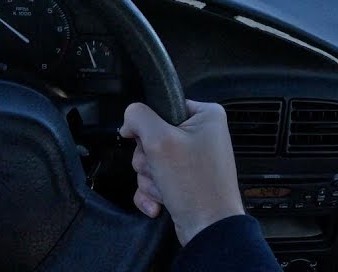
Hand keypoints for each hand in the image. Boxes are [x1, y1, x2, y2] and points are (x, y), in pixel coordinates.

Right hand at [118, 100, 244, 244]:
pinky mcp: (185, 181)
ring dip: (150, 178)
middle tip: (160, 169)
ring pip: (151, 160)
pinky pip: (155, 179)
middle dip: (148, 159)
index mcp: (206, 116)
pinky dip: (152, 192)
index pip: (162, 107)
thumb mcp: (160, 140)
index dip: (148, 126)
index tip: (149, 142)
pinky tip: (160, 203)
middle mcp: (202, 136)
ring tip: (165, 189)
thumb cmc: (194, 185)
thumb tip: (129, 120)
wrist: (208, 230)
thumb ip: (138, 117)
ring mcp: (193, 160)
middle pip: (152, 136)